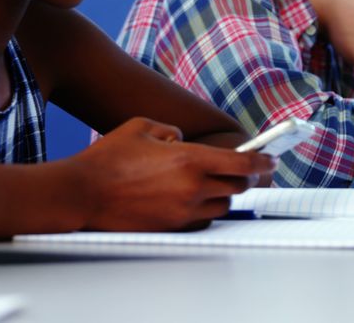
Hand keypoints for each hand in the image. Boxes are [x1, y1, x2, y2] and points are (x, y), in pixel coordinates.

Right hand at [71, 117, 274, 231]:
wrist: (83, 192)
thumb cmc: (108, 157)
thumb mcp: (142, 126)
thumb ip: (170, 130)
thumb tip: (182, 141)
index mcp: (189, 159)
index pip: (242, 163)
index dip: (262, 161)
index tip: (270, 159)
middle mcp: (192, 188)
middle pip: (237, 187)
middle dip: (242, 177)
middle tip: (239, 169)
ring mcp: (183, 211)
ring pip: (222, 206)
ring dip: (222, 193)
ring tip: (206, 182)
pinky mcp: (172, 227)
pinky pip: (201, 219)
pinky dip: (203, 208)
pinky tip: (188, 198)